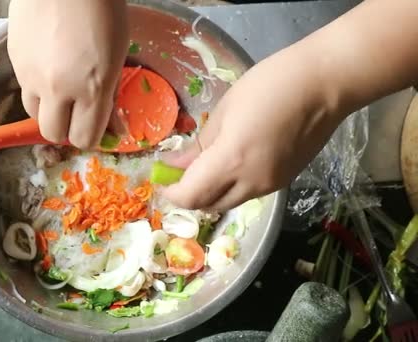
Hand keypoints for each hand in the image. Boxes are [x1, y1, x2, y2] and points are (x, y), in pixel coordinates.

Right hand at [7, 0, 128, 148]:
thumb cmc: (101, 10)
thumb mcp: (118, 55)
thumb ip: (111, 94)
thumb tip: (115, 128)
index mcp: (91, 88)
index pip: (84, 138)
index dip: (90, 137)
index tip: (94, 127)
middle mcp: (58, 88)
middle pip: (54, 134)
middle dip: (67, 128)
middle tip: (77, 112)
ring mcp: (31, 75)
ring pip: (34, 114)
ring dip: (48, 109)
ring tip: (60, 87)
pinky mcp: (14, 60)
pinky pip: (24, 87)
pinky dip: (37, 86)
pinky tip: (48, 64)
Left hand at [162, 45, 342, 210]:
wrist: (325, 84)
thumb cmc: (269, 85)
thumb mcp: (225, 110)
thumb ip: (199, 144)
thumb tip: (176, 164)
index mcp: (231, 161)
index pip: (190, 196)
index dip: (172, 193)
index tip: (161, 178)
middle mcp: (251, 183)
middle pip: (209, 205)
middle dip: (189, 195)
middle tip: (179, 173)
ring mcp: (270, 186)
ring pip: (229, 202)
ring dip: (211, 192)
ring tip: (205, 167)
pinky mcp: (285, 182)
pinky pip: (248, 193)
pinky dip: (232, 187)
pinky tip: (231, 166)